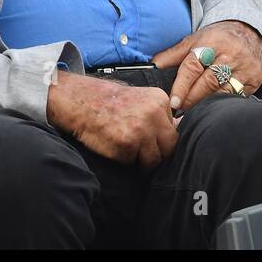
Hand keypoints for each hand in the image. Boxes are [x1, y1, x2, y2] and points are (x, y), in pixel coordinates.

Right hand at [46, 71, 177, 166]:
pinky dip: (125, 160)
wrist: (82, 102)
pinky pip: (133, 163)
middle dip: (159, 155)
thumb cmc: (111, 103)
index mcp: (160, 101)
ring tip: (129, 152)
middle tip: (146, 156)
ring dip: (142, 161)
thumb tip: (179, 128)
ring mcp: (140, 130)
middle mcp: (153, 114)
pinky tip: (115, 148)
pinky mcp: (126, 145)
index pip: (175, 132)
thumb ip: (160, 114)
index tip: (154, 144)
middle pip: (169, 148)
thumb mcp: (141, 99)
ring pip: (153, 160)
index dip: (163, 141)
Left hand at [153, 20, 261, 113]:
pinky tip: (212, 111)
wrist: (250, 33)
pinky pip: (237, 97)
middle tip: (179, 111)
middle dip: (192, 99)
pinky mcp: (254, 80)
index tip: (173, 102)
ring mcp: (244, 68)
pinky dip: (223, 105)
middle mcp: (230, 54)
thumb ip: (173, 55)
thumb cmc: (217, 39)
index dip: (182, 86)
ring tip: (193, 114)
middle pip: (208, 82)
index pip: (194, 66)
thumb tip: (152, 66)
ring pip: (223, 92)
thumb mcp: (195, 40)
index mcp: (212, 42)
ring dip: (206, 105)